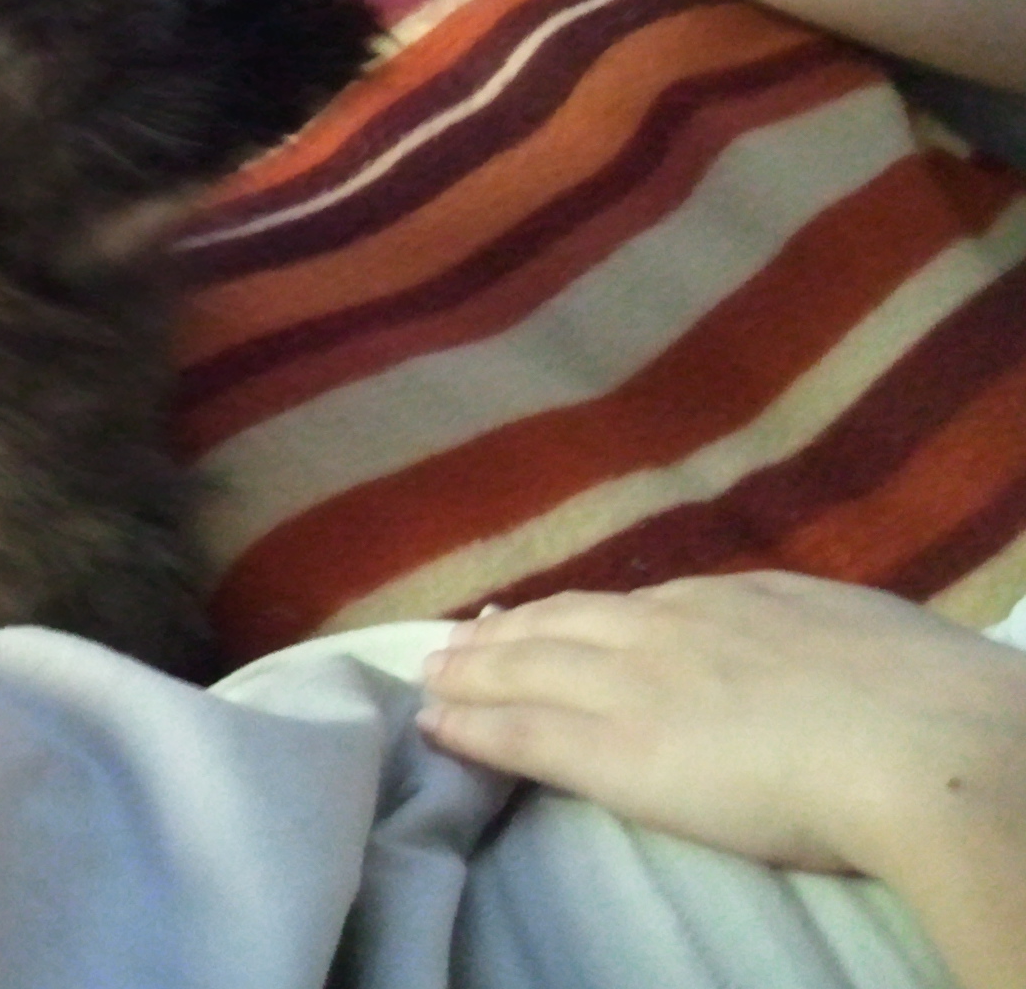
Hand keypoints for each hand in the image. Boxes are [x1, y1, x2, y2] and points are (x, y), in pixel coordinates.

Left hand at [417, 572, 1025, 880]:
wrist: (915, 744)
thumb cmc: (920, 694)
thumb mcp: (860, 630)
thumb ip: (816, 632)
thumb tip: (819, 638)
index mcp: (733, 600)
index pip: (632, 605)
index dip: (577, 613)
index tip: (542, 616)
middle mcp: (666, 630)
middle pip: (561, 625)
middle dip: (505, 634)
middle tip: (456, 639)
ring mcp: (632, 686)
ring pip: (525, 670)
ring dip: (470, 672)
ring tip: (431, 675)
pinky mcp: (613, 751)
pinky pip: (521, 734)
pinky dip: (470, 727)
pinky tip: (434, 725)